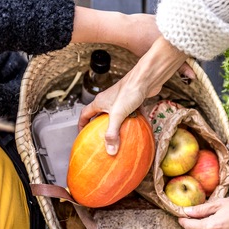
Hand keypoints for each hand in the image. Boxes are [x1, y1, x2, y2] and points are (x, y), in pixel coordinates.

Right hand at [78, 35, 189, 154]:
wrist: (146, 78)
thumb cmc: (130, 91)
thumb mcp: (118, 115)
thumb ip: (113, 133)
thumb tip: (110, 151)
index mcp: (100, 102)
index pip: (84, 114)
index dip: (82, 125)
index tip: (82, 135)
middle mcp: (108, 100)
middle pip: (99, 115)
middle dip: (100, 127)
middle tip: (102, 139)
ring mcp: (120, 100)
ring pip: (116, 115)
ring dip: (118, 125)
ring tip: (120, 137)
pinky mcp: (132, 99)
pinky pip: (130, 112)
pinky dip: (132, 120)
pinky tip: (138, 128)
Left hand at [179, 195, 228, 228]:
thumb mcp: (221, 202)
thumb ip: (202, 209)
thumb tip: (186, 211)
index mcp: (212, 226)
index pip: (189, 226)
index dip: (182, 220)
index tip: (181, 214)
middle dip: (189, 227)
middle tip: (190, 216)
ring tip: (202, 219)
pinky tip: (215, 225)